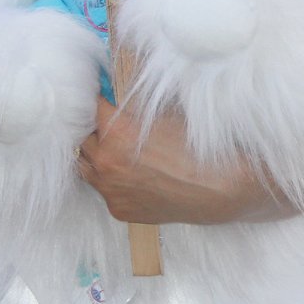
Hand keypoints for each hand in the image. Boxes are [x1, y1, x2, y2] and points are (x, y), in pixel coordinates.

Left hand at [76, 95, 291, 224]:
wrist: (220, 189)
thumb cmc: (199, 146)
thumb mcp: (164, 113)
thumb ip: (133, 107)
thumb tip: (117, 97)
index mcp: (115, 132)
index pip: (89, 107)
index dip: (96, 98)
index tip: (99, 94)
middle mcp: (106, 163)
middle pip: (82, 138)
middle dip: (93, 128)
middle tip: (106, 120)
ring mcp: (110, 190)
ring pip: (86, 167)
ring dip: (96, 154)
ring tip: (113, 147)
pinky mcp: (119, 210)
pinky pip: (105, 190)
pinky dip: (112, 179)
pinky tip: (133, 173)